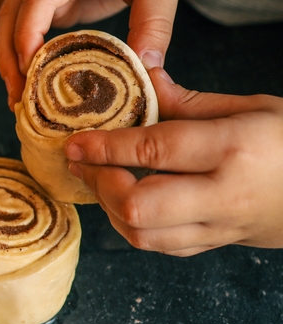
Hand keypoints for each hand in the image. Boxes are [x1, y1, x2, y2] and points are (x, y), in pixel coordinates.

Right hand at [0, 0, 196, 106]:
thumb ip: (155, 23)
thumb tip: (145, 69)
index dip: (28, 35)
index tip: (30, 72)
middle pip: (10, 12)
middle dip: (9, 56)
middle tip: (18, 98)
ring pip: (10, 21)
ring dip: (10, 59)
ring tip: (19, 98)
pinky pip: (26, 26)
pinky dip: (25, 54)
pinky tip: (33, 82)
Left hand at [65, 68, 282, 255]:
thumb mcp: (251, 106)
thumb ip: (187, 101)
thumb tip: (139, 78)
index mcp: (234, 148)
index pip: (152, 151)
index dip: (104, 147)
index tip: (72, 140)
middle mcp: (224, 194)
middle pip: (138, 206)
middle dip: (99, 183)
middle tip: (82, 160)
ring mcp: (222, 227)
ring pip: (143, 236)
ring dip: (109, 209)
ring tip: (98, 178)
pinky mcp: (219, 245)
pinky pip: (161, 246)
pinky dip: (132, 226)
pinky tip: (123, 200)